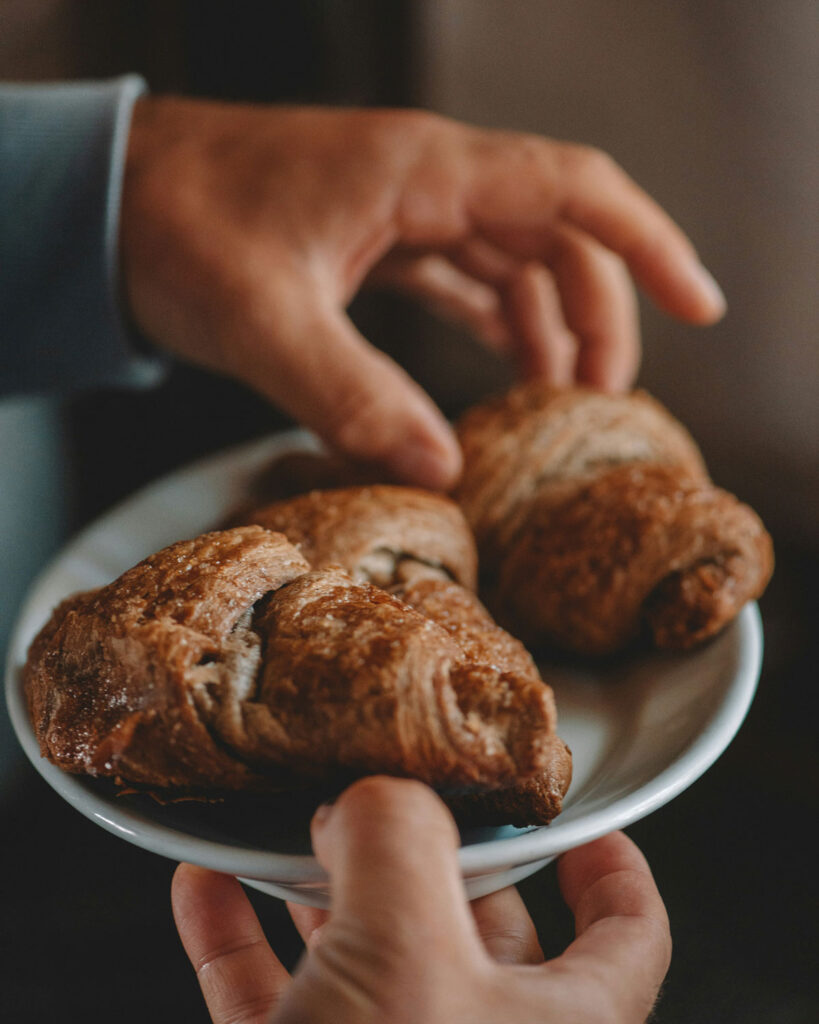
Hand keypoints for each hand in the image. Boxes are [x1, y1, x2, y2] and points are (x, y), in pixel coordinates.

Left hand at [123, 100, 724, 488]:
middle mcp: (426, 180)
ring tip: (559, 399)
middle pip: (557, 234)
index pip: (571, 193)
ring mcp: (403, 207)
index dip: (647, 245)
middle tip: (603, 402)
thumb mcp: (263, 320)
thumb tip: (442, 470)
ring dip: (549, 322)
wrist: (113, 198)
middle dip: (599, 312)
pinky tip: (503, 367)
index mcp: (420, 174)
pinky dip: (494, 320)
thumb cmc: (176, 228)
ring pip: (514, 256)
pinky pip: (463, 273)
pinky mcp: (376, 238)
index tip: (699, 305)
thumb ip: (351, 396)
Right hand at [172, 777, 670, 1022]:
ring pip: (366, 954)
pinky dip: (239, 939)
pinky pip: (273, 997)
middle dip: (422, 849)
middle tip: (382, 790)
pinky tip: (206, 887)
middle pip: (473, 920)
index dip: (607, 862)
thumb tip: (373, 796)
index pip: (623, 930)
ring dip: (319, 886)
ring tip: (288, 825)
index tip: (572, 814)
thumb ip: (399, 842)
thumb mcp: (404, 957)